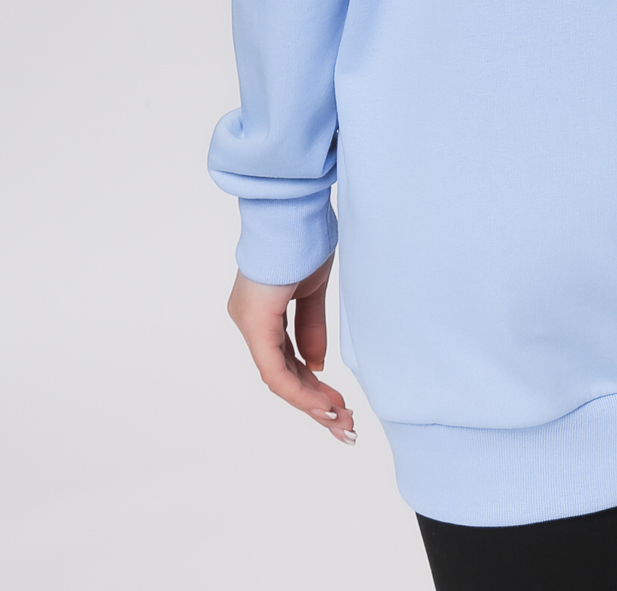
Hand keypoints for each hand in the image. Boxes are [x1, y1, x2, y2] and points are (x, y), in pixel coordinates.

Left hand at [227, 255, 355, 441]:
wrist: (293, 211)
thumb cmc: (303, 239)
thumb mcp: (312, 290)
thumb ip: (311, 328)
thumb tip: (314, 366)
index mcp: (262, 312)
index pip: (286, 361)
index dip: (312, 387)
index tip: (338, 404)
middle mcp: (250, 322)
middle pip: (283, 376)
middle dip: (315, 404)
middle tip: (344, 426)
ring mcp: (250, 324)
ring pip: (279, 379)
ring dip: (311, 402)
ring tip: (341, 422)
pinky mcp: (255, 323)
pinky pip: (275, 369)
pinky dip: (300, 389)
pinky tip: (323, 404)